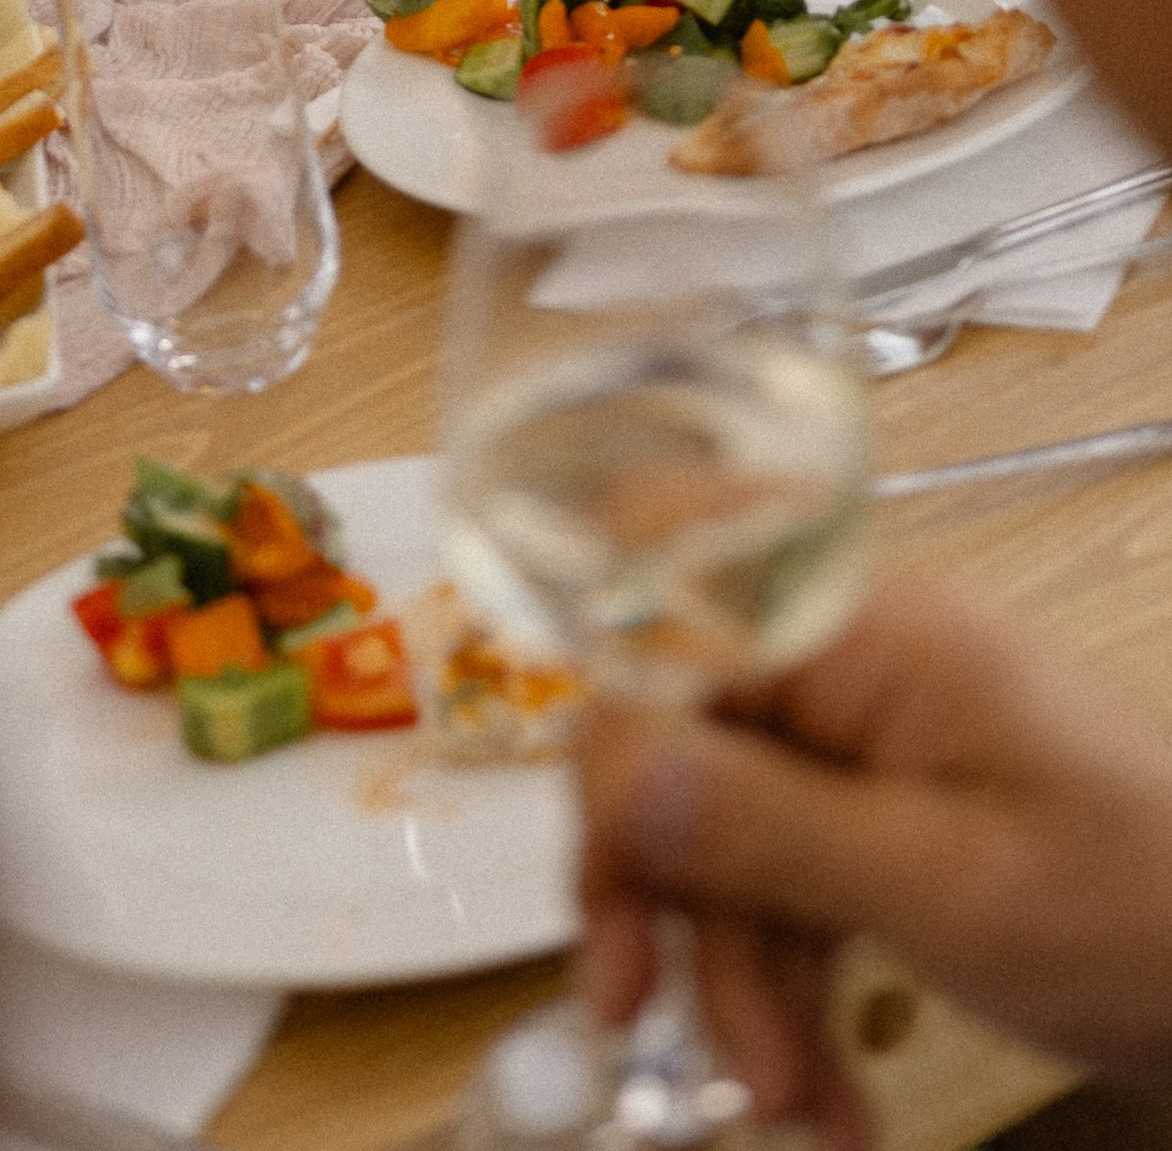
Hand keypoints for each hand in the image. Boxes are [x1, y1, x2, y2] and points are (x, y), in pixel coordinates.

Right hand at [578, 576, 1171, 1118]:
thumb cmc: (1138, 914)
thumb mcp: (943, 885)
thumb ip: (765, 825)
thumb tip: (609, 768)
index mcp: (863, 630)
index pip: (664, 618)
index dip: (609, 727)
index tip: (599, 866)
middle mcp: (854, 661)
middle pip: (683, 741)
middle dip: (664, 892)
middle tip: (635, 1010)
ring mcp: (876, 737)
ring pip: (733, 833)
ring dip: (740, 976)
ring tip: (790, 1099)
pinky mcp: (895, 813)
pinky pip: (796, 882)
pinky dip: (795, 988)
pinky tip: (826, 1090)